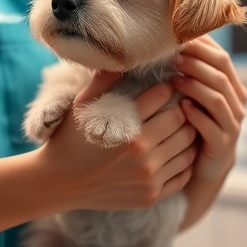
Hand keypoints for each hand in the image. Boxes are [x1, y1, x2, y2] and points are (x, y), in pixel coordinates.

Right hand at [35, 71, 197, 210]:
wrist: (58, 183)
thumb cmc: (69, 139)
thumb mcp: (81, 105)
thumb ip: (103, 79)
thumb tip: (121, 50)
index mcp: (126, 128)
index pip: (164, 96)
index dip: (168, 86)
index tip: (168, 83)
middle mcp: (142, 154)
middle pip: (181, 120)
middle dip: (181, 107)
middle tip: (180, 101)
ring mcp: (149, 178)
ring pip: (188, 146)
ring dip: (187, 132)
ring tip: (180, 123)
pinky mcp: (152, 196)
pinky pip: (184, 173)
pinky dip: (185, 159)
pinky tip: (176, 149)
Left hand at [173, 35, 246, 181]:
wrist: (204, 167)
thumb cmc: (195, 124)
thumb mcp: (196, 96)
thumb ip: (192, 73)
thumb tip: (172, 42)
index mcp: (233, 87)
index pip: (222, 58)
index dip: (203, 46)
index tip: (180, 38)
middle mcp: (237, 104)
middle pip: (221, 75)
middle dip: (197, 62)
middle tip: (174, 56)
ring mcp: (232, 125)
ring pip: (217, 98)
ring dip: (195, 85)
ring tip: (174, 79)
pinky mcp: (222, 145)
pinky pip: (210, 126)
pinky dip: (195, 114)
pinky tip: (181, 106)